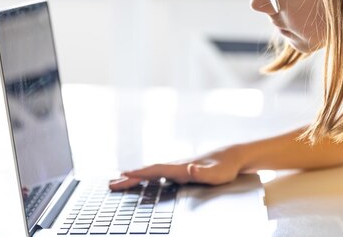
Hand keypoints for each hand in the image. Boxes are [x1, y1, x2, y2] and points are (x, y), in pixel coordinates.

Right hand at [108, 147, 243, 190]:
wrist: (233, 157)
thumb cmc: (225, 168)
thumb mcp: (217, 174)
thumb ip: (203, 172)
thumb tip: (190, 168)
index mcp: (180, 167)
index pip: (155, 170)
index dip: (139, 174)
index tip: (122, 175)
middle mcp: (176, 166)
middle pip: (148, 172)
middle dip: (129, 178)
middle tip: (110, 183)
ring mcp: (177, 168)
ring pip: (151, 173)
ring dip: (134, 178)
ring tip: (118, 182)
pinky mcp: (180, 172)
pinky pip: (157, 176)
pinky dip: (145, 178)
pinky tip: (141, 183)